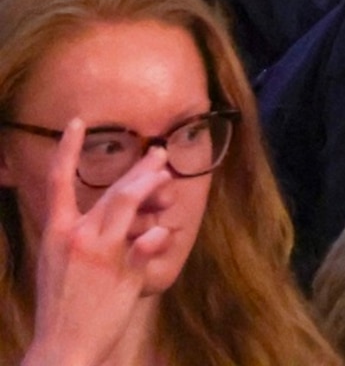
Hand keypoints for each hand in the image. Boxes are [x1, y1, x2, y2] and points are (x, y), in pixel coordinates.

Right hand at [21, 126, 175, 365]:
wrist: (64, 347)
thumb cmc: (65, 303)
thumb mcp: (61, 262)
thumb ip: (87, 233)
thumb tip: (120, 210)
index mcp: (56, 234)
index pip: (58, 183)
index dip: (67, 150)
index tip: (77, 122)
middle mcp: (77, 238)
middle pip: (114, 190)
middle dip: (141, 170)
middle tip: (160, 154)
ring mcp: (101, 254)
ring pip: (131, 203)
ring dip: (153, 187)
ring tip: (167, 180)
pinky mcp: (124, 271)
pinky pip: (149, 240)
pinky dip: (158, 235)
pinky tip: (162, 233)